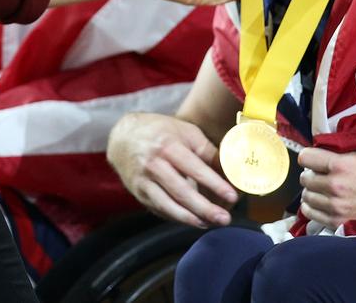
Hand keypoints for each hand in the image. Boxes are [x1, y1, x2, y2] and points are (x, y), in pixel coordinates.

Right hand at [107, 112, 237, 227]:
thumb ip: (207, 151)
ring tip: (210, 223)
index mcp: (167, 145)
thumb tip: (232, 168)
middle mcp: (153, 165)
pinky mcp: (140, 194)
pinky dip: (178, 218)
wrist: (123, 137)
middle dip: (205, 208)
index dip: (214, 183)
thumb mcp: (184, 132)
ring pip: (168, 205)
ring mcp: (144, 181)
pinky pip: (160, 210)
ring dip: (191, 218)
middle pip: (181, 191)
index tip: (232, 196)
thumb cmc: (160, 132)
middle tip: (225, 218)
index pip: (194, 167)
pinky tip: (193, 221)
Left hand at [299, 146, 355, 231]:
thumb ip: (343, 150)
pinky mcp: (339, 222)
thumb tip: (325, 147)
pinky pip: (312, 214)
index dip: (308, 157)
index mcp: (340, 165)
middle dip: (310, 174)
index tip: (312, 159)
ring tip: (319, 190)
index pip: (306, 157)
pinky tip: (319, 203)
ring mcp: (336, 206)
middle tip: (318, 175)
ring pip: (307, 196)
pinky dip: (312, 208)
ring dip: (311, 192)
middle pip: (305, 178)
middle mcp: (335, 186)